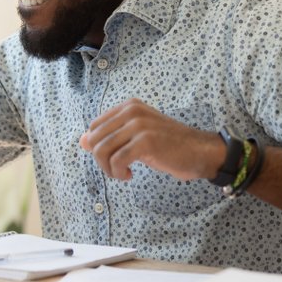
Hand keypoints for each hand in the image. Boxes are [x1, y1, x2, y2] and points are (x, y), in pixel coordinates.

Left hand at [79, 98, 224, 181]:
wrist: (199, 152)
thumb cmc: (169, 145)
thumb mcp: (136, 137)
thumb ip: (111, 136)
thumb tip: (81, 141)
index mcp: (129, 106)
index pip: (94, 126)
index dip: (97, 146)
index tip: (112, 157)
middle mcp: (131, 111)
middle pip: (95, 139)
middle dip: (100, 160)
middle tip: (116, 170)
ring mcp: (139, 125)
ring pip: (102, 150)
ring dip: (108, 169)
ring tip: (122, 173)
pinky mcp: (145, 142)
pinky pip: (116, 161)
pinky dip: (118, 173)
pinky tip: (130, 176)